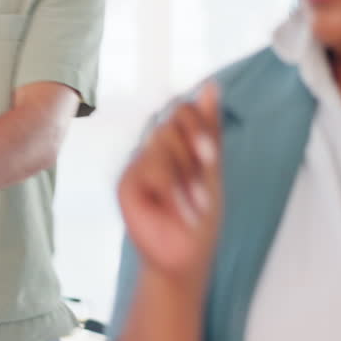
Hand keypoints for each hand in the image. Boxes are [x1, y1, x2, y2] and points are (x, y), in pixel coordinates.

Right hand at [118, 82, 222, 285]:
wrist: (185, 256)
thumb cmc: (201, 218)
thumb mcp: (213, 171)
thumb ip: (209, 128)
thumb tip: (210, 84)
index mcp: (179, 143)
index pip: (183, 111)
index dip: (197, 125)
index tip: (209, 154)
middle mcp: (157, 149)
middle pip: (172, 124)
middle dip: (194, 154)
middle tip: (204, 185)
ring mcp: (140, 164)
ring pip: (161, 144)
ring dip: (185, 177)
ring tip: (195, 206)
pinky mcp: (127, 182)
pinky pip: (149, 167)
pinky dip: (171, 190)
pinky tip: (179, 211)